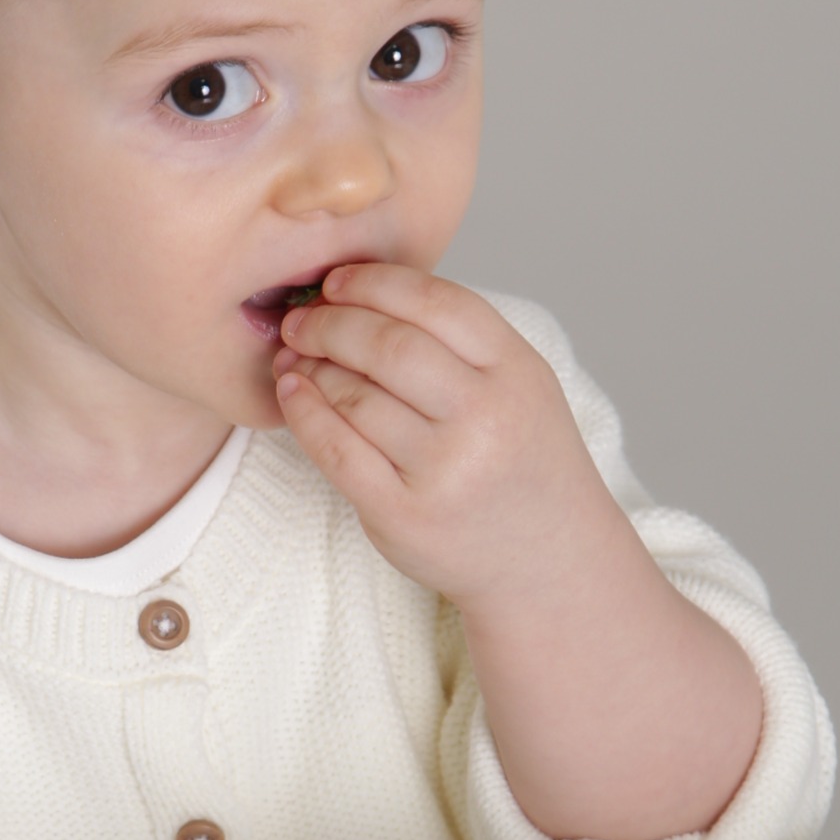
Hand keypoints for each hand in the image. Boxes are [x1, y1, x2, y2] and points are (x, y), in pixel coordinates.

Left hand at [271, 263, 627, 612]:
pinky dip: (304, 414)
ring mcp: (443, 471)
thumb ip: (459, 342)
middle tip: (301, 321)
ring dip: (313, 368)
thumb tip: (359, 294)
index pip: (433, 302)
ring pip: (355, 397)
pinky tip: (292, 393)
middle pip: (387, 346)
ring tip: (295, 357)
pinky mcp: (403, 516)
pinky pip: (336, 452)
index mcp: (516, 371)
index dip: (373, 283)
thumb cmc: (520, 462)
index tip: (336, 281)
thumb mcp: (519, 385)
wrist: (546, 558)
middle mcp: (484, 419)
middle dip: (331, 323)